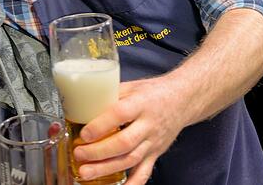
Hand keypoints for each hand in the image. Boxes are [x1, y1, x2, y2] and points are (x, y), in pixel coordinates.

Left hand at [72, 76, 189, 184]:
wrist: (183, 99)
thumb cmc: (154, 92)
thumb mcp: (132, 87)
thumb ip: (110, 96)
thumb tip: (83, 104)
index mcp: (141, 103)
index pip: (120, 114)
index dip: (101, 125)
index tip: (84, 133)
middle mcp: (148, 124)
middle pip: (124, 142)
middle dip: (99, 152)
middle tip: (79, 154)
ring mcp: (153, 141)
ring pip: (131, 159)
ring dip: (106, 168)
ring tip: (86, 172)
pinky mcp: (156, 154)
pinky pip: (144, 172)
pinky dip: (132, 184)